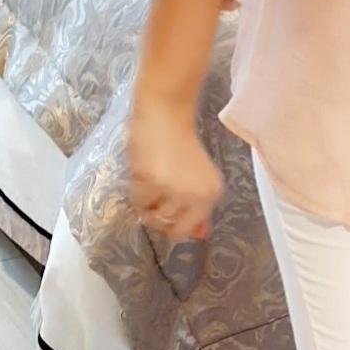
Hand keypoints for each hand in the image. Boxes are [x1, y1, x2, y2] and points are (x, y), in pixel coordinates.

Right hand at [128, 97, 221, 241]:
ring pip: (152, 216)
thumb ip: (199, 209)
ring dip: (147, 204)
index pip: (188, 228)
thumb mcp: (198, 178)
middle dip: (158, 215)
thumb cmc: (182, 145)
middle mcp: (196, 195)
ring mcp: (174, 189)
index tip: (166, 213)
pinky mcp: (152, 181)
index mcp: (211, 194)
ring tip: (150, 183)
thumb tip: (200, 235)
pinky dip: (137, 191)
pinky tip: (143, 174)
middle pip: (169, 226)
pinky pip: (138, 201)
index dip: (174, 225)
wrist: (166, 114)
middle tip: (155, 195)